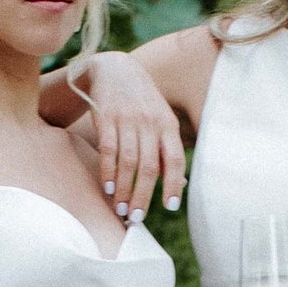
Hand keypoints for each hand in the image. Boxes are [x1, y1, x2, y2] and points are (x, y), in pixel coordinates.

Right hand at [68, 54, 184, 222]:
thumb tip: (181, 184)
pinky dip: (108, 172)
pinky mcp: (106, 117)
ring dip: (123, 189)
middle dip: (142, 195)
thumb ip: (168, 150)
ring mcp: (128, 119)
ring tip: (119, 208)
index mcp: (168, 125)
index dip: (174, 184)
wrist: (114, 69)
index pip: (175, 159)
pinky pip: (108, 150)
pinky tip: (107, 188)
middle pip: (149, 166)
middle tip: (135, 217)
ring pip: (128, 161)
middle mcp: (150, 122)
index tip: (170, 207)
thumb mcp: (161, 120)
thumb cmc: (142, 102)